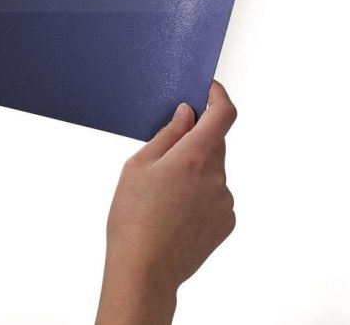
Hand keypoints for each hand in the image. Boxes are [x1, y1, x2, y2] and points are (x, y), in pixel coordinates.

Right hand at [95, 80, 236, 324]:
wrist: (144, 270)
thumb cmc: (133, 218)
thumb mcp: (138, 165)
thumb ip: (168, 135)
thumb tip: (187, 114)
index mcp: (194, 157)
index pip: (223, 114)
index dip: (218, 96)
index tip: (209, 89)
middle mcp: (217, 177)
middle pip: (215, 142)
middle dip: (195, 140)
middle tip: (165, 155)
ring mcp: (224, 201)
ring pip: (213, 170)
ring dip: (195, 170)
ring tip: (164, 194)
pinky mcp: (226, 222)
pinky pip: (216, 195)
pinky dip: (200, 194)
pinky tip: (175, 211)